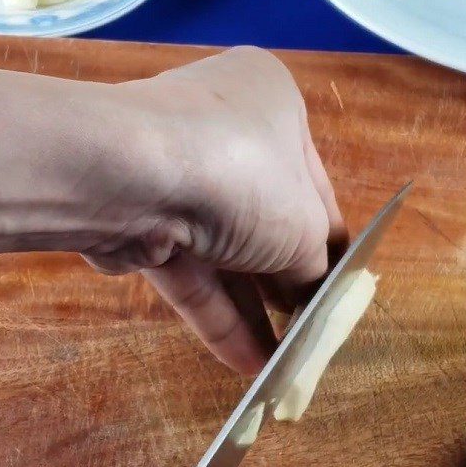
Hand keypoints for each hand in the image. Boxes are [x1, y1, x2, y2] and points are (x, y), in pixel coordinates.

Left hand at [0, 47, 346, 373]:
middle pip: (268, 222)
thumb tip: (313, 294)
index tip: (337, 289)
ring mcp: (177, 174)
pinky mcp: (140, 219)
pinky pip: (190, 271)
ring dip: (254, 311)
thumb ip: (316, 267)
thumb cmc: (244, 178)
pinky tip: (247, 360)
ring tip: (282, 360)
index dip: (329, 244)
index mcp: (274, 105)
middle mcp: (224, 131)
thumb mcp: (305, 229)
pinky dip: (218, 315)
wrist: (128, 178)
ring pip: (226, 253)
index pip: (314, 188)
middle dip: (287, 282)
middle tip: (307, 327)